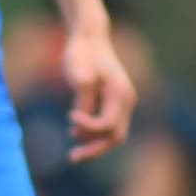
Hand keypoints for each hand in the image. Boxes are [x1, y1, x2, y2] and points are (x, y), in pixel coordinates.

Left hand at [63, 22, 136, 156]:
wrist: (89, 37)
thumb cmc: (83, 53)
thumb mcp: (80, 75)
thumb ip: (83, 102)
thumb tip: (81, 128)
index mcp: (121, 94)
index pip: (108, 124)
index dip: (88, 126)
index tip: (69, 115)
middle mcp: (126, 101)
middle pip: (115, 137)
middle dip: (94, 149)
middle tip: (72, 157)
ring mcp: (121, 103)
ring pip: (112, 135)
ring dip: (93, 145)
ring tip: (73, 152)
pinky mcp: (112, 103)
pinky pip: (107, 126)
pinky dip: (93, 134)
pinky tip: (75, 134)